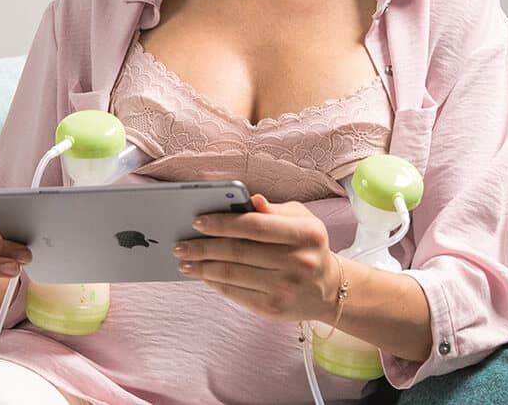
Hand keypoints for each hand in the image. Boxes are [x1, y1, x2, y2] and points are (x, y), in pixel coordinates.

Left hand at [174, 194, 340, 322]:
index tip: (197, 221)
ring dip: (203, 268)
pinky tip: (203, 276)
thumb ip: (274, 210)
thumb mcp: (301, 220)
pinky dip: (215, 284)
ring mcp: (285, 288)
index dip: (223, 223)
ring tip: (184, 262)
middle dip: (204, 247)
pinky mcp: (273, 308)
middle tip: (180, 245)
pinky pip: (236, 294)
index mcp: (306, 234)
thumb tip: (249, 199)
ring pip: (232, 274)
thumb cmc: (307, 246)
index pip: (255, 225)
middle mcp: (298, 262)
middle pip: (239, 251)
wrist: (327, 289)